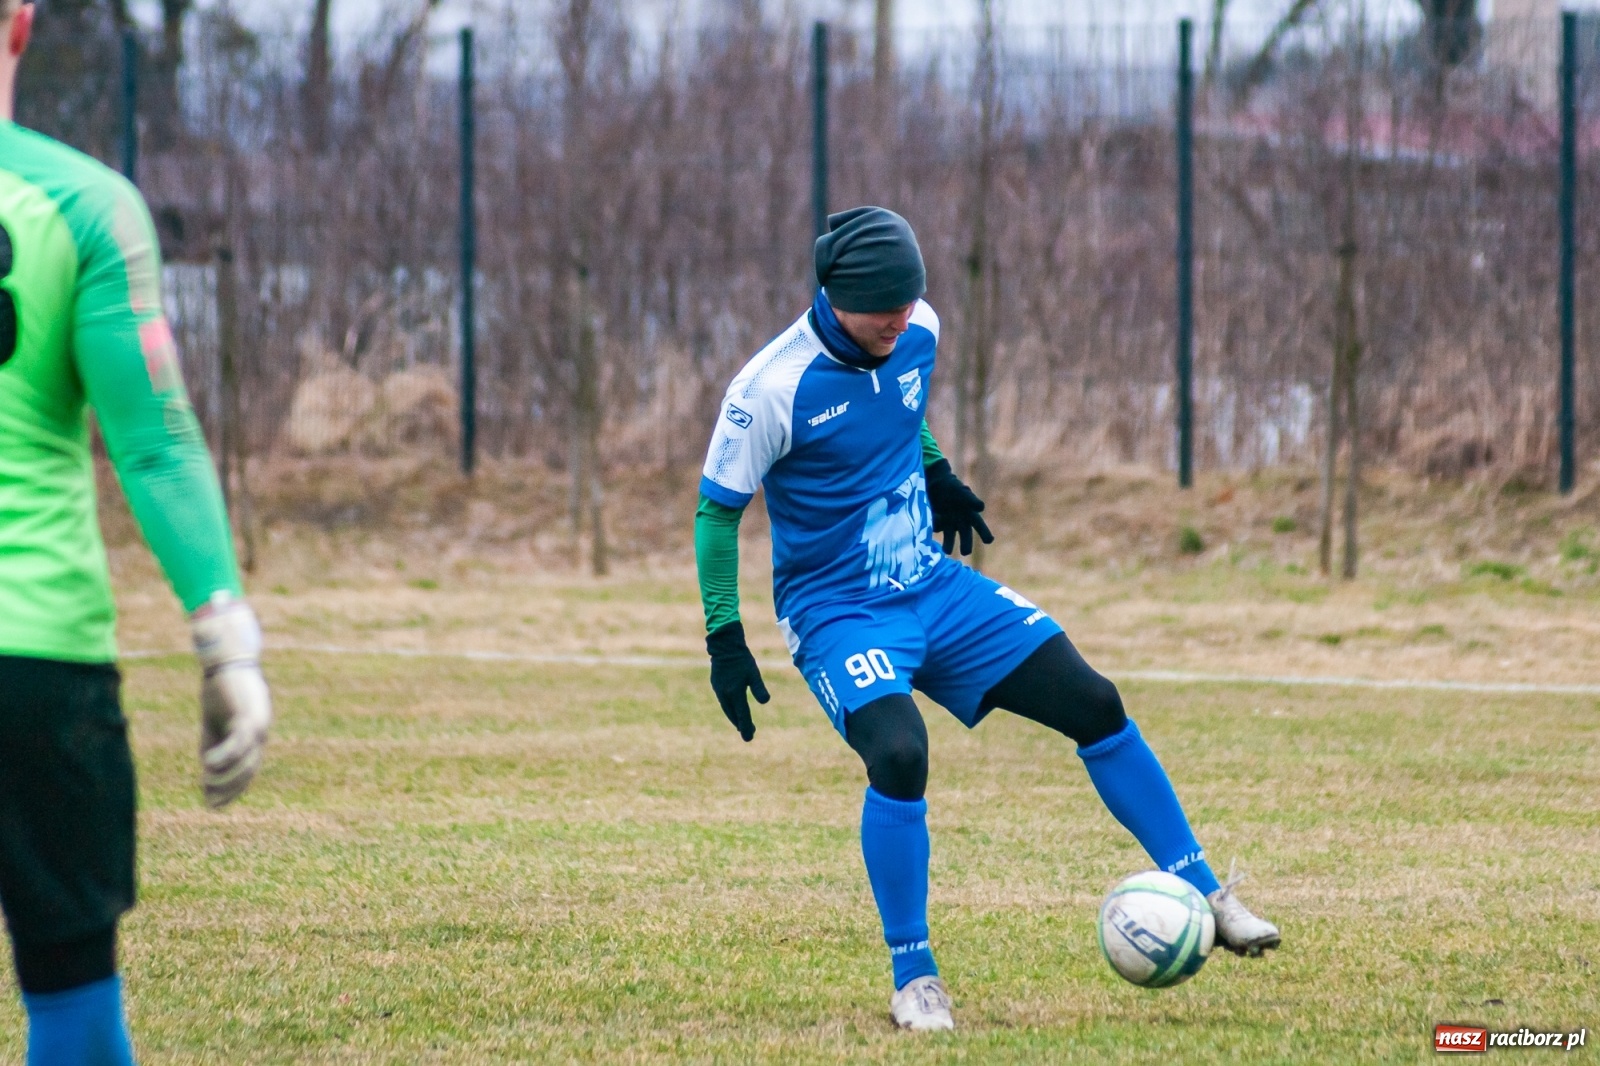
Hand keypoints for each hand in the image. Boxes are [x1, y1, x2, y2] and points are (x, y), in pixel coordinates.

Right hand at [190, 595, 272, 807]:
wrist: (225, 658)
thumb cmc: (219, 689)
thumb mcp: (213, 724)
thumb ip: (212, 746)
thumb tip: (208, 775)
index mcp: (254, 733)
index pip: (248, 768)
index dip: (233, 789)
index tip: (214, 804)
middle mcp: (260, 730)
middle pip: (249, 769)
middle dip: (230, 788)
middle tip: (210, 802)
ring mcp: (257, 722)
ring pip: (247, 760)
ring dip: (226, 776)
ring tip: (205, 782)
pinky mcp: (249, 714)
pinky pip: (239, 743)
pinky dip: (224, 757)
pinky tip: (207, 765)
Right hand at [706, 621, 768, 741]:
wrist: (724, 646)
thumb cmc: (742, 659)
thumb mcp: (753, 673)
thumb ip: (758, 688)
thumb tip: (765, 702)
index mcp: (735, 693)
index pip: (742, 715)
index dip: (746, 727)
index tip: (749, 738)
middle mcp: (725, 694)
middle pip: (733, 715)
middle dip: (741, 725)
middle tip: (749, 733)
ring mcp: (719, 690)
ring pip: (727, 709)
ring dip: (734, 718)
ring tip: (741, 724)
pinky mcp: (716, 685)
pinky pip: (723, 702)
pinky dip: (729, 709)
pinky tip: (733, 708)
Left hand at [925, 458, 993, 555]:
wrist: (937, 484)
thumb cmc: (954, 488)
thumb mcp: (963, 493)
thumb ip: (971, 501)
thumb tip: (981, 508)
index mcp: (970, 515)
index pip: (980, 526)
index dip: (985, 534)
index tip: (989, 541)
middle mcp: (961, 522)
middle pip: (965, 537)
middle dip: (966, 545)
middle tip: (966, 552)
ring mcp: (948, 524)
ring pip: (950, 537)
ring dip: (948, 544)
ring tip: (946, 551)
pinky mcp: (936, 523)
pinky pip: (937, 527)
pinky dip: (936, 524)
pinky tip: (936, 515)